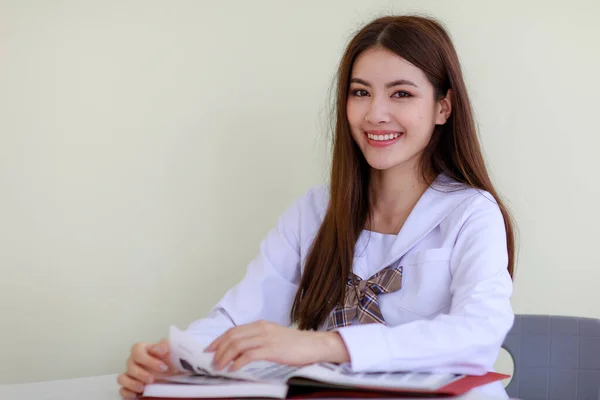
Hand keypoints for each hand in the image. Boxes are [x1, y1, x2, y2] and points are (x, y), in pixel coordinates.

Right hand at [117, 339, 178, 398]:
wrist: (172, 375)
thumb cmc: (169, 362)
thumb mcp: (171, 352)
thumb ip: (166, 346)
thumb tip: (162, 348)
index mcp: (143, 350)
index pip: (137, 349)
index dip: (148, 359)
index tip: (163, 366)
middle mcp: (134, 361)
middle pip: (130, 364)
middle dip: (141, 373)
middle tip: (153, 379)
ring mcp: (130, 374)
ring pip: (122, 378)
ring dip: (132, 383)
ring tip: (143, 388)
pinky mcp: (129, 387)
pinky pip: (123, 390)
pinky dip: (128, 393)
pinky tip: (136, 395)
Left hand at [205, 320, 349, 371]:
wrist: (315, 345)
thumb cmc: (296, 345)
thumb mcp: (275, 338)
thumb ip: (259, 340)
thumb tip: (241, 352)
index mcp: (261, 325)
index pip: (234, 330)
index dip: (219, 339)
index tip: (210, 349)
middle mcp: (261, 328)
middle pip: (232, 336)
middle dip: (218, 349)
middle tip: (211, 360)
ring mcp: (266, 338)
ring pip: (237, 344)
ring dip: (225, 356)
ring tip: (219, 366)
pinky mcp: (272, 349)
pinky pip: (249, 355)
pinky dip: (237, 362)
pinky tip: (233, 369)